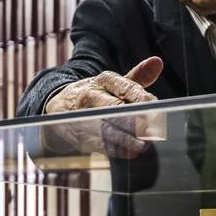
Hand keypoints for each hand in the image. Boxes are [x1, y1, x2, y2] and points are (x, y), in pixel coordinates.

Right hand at [42, 57, 162, 158]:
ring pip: (105, 128)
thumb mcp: (113, 83)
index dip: (143, 99)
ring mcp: (81, 116)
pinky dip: (114, 149)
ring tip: (142, 146)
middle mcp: (90, 96)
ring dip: (125, 138)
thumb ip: (137, 76)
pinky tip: (128, 153)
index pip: (126, 88)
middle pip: (115, 108)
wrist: (58, 106)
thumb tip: (157, 62)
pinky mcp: (77, 134)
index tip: (157, 110)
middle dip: (134, 120)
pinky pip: (97, 143)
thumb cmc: (95, 95)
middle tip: (151, 130)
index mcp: (103, 80)